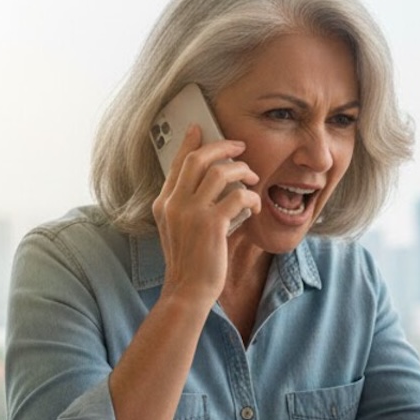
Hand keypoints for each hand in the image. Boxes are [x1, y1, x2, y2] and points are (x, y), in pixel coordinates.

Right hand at [152, 125, 260, 305]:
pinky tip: (255, 204)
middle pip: (197, 159)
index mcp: (164, 204)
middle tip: (240, 147)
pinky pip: (238, 196)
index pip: (176, 164)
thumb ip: (187, 206)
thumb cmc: (189, 262)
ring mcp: (191, 213)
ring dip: (242, 170)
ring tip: (253, 178)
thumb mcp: (178, 230)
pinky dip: (251, 197)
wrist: (187, 290)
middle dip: (222, 147)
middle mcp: (174, 204)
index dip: (189, 143)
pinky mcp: (212, 225)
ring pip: (220, 172)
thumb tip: (214, 184)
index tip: (199, 129)